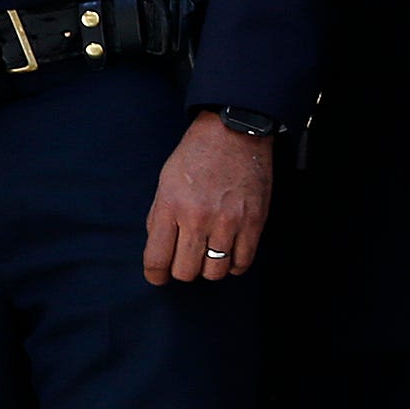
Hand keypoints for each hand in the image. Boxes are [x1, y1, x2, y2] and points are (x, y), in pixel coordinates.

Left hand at [144, 112, 272, 285]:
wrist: (234, 132)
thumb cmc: (196, 156)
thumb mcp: (165, 183)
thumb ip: (160, 219)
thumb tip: (161, 253)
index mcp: (171, 206)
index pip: (157, 260)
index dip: (155, 275)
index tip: (159, 275)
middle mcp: (198, 217)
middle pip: (186, 272)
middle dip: (183, 270)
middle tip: (187, 258)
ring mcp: (229, 221)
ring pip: (215, 272)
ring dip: (209, 268)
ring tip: (210, 254)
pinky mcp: (254, 221)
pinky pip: (242, 262)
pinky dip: (234, 264)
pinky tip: (230, 252)